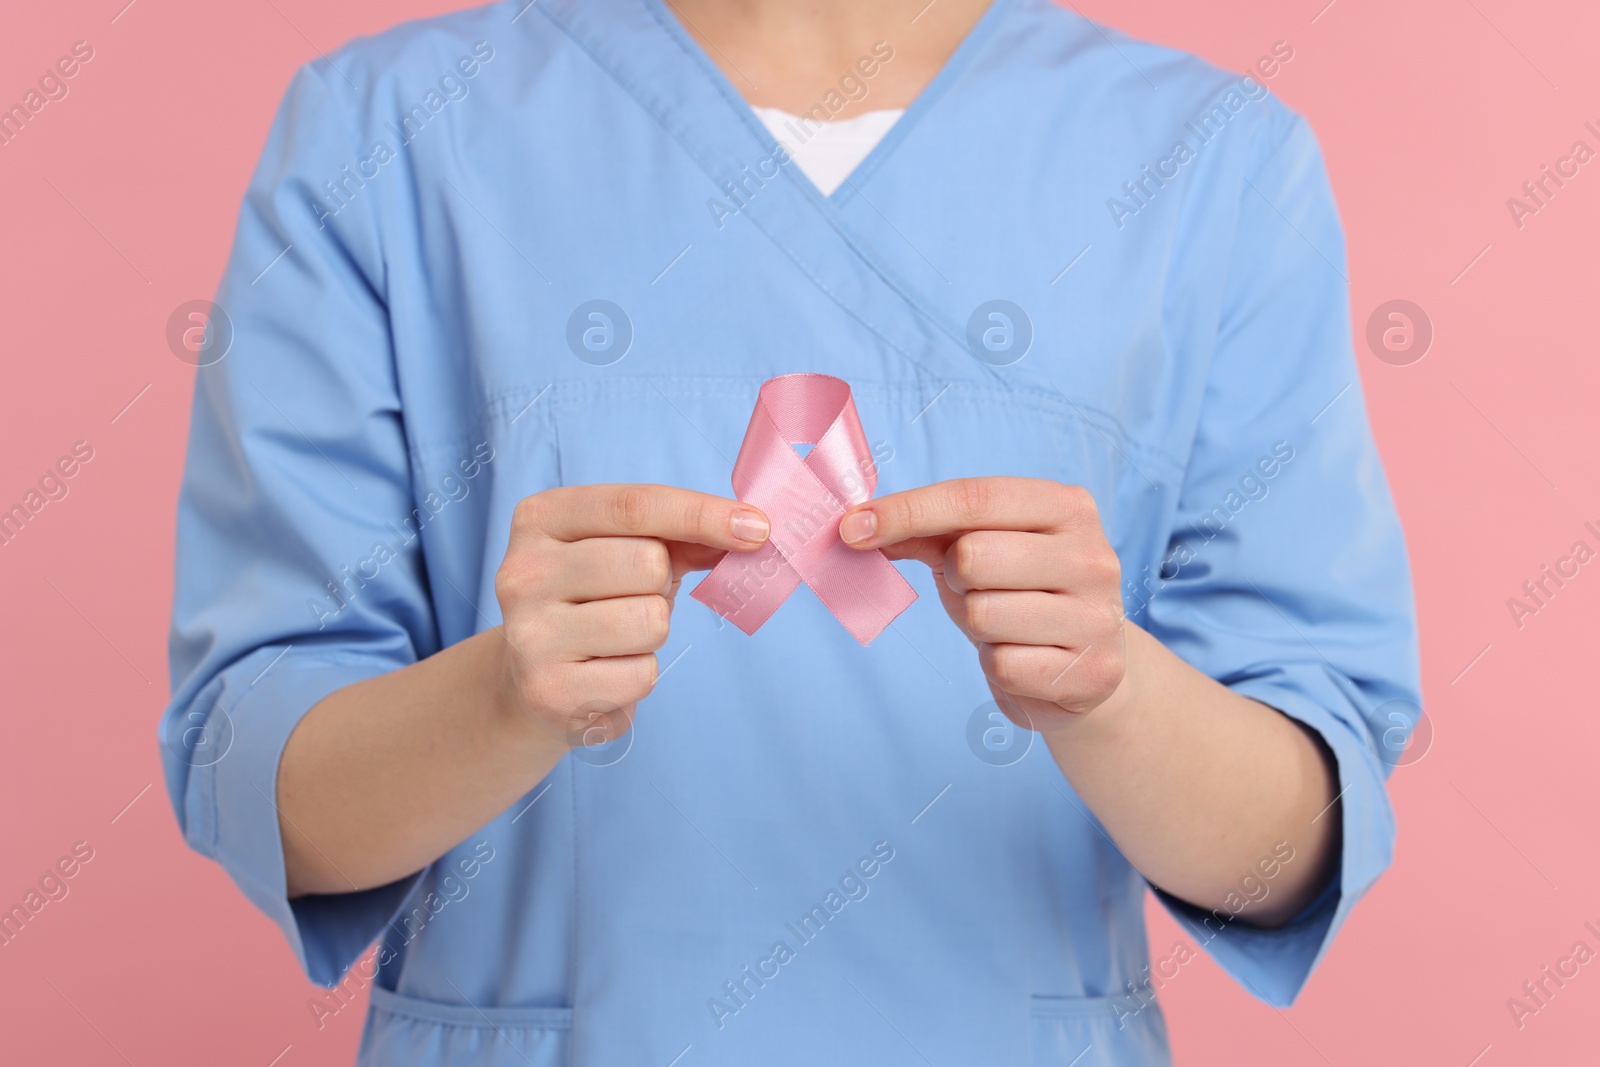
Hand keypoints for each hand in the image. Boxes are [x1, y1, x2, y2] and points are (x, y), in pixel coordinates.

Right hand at [494, 484, 769, 748]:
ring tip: (616, 639)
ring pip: (650, 620)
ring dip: (652, 632)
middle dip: (662, 585)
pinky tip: (605, 672)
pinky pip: (642, 674)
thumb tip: (749, 529)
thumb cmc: (591, 601)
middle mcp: (522, 572)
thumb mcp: (624, 550)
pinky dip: (640, 675)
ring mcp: (530, 634)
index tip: (758, 527)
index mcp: (540, 518)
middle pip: (647, 563)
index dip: (702, 513)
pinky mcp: (549, 691)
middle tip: (633, 598)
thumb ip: (680, 534)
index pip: (634, 505)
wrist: (528, 682)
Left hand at [839, 477, 1126, 731]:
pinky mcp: (1094, 672)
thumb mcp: (978, 549)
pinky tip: (1024, 658)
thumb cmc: (1022, 594)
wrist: (1090, 666)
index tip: (851, 527)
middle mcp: (1093, 555)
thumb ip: (925, 531)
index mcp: (1067, 506)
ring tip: (1006, 624)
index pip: (972, 497)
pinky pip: (1002, 665)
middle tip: (977, 589)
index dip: (906, 510)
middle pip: (972, 555)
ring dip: (977, 624)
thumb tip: (857, 526)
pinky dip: (997, 664)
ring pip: (983, 614)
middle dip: (956, 577)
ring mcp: (1098, 616)